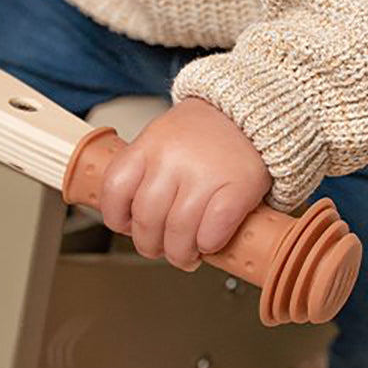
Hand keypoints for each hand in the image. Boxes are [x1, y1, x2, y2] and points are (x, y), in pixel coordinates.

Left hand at [99, 98, 272, 270]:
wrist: (252, 113)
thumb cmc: (205, 134)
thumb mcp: (162, 139)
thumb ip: (144, 172)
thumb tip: (131, 221)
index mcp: (149, 145)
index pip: (115, 188)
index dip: (116, 217)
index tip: (126, 227)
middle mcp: (173, 158)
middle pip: (146, 219)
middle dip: (149, 245)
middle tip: (159, 249)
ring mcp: (205, 173)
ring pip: (178, 232)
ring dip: (180, 254)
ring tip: (186, 254)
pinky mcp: (238, 188)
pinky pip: (213, 231)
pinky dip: (208, 244)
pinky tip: (209, 242)